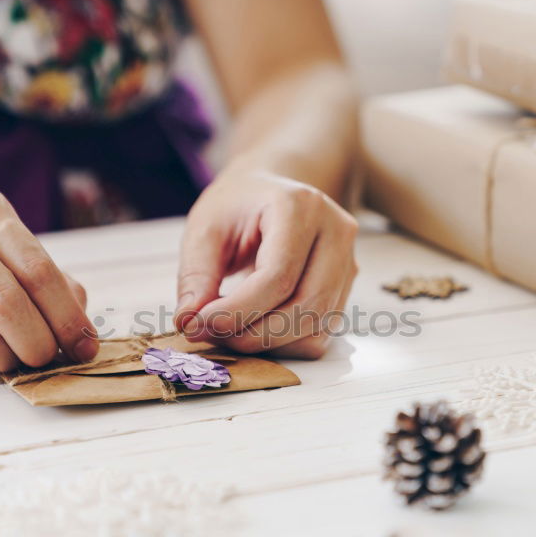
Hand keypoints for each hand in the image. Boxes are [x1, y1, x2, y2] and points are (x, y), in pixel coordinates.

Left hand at [174, 170, 357, 358]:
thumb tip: (189, 323)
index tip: (200, 325)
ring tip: (228, 332)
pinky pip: (319, 333)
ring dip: (268, 343)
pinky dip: (284, 344)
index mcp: (300, 206)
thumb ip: (196, 276)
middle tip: (210, 335)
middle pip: (305, 305)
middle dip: (253, 334)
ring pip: (316, 326)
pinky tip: (252, 329)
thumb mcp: (205, 228)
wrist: (271, 192)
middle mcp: (335, 232)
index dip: (238, 310)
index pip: (278, 275)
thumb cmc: (237, 205)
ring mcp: (346, 261)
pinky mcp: (344, 287)